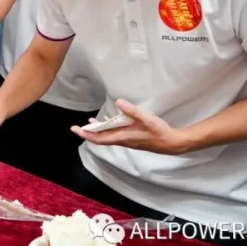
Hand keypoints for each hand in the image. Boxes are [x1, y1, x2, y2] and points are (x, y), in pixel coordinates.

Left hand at [71, 99, 187, 154]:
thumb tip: (118, 102)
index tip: (75, 129)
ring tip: (90, 122)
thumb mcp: (146, 118)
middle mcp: (122, 140)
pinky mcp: (132, 138)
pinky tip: (109, 121)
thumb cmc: (159, 131)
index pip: (99, 138)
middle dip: (88, 132)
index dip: (86, 134)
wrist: (171, 143)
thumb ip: (132, 110)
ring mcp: (127, 140)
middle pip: (101, 138)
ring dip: (98, 130)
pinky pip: (115, 134)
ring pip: (108, 136)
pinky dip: (108, 128)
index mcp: (122, 137)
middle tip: (77, 126)